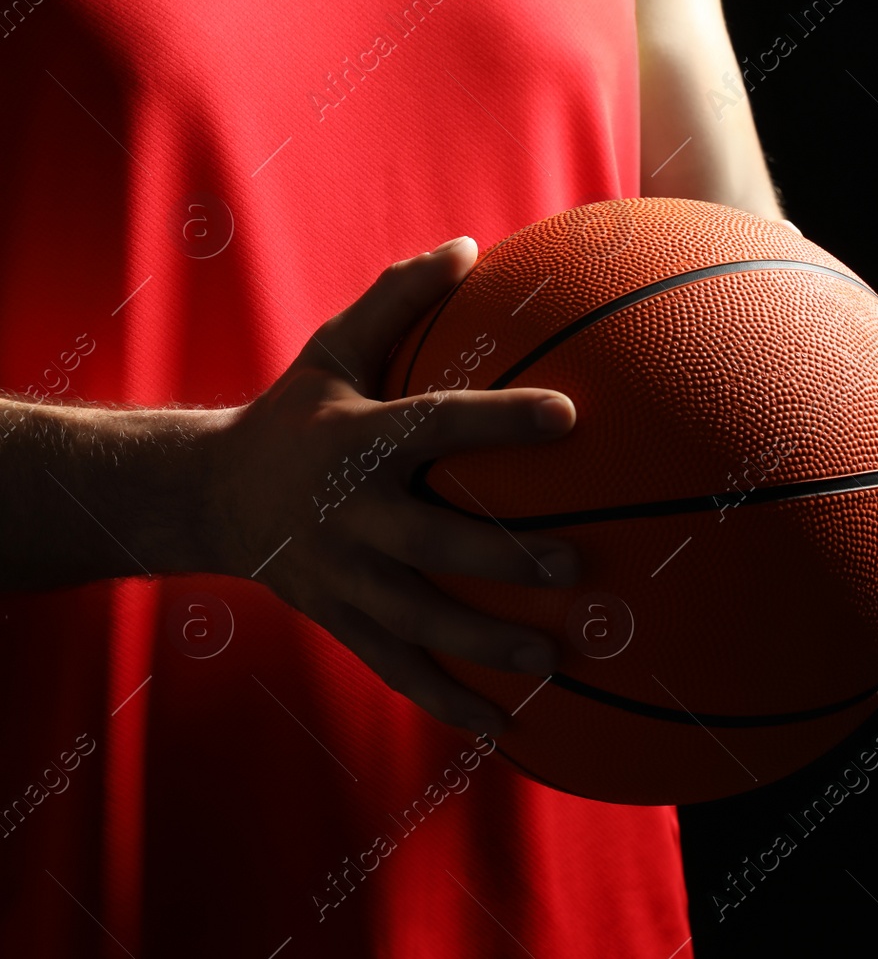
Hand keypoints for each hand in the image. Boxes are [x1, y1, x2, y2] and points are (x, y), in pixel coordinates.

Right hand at [205, 236, 578, 735]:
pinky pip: (399, 668)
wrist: (209, 496)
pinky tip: (505, 726)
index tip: (568, 416)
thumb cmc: (296, 414)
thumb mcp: (335, 349)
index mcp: (361, 442)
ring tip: (551, 658)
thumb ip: (400, 300)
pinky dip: (447, 699)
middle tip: (574, 565)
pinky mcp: (343, 622)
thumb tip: (471, 246)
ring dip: (485, 644)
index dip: (499, 421)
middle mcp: (354, 516)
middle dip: (503, 558)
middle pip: (434, 544)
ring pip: (420, 620)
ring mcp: (346, 579)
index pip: (437, 425)